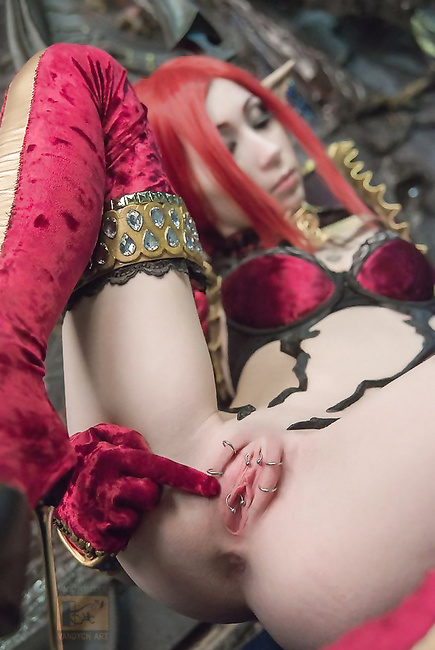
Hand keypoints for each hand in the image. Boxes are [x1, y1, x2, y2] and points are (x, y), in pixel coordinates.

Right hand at [54, 424, 219, 554]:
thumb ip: (137, 444)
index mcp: (116, 458)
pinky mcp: (94, 532)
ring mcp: (100, 509)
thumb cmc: (92, 456)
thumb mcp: (112, 440)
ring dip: (130, 512)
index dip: (188, 479)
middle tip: (127, 486)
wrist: (55, 478)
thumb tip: (163, 450)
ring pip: (136, 517)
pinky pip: (121, 535)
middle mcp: (108, 482)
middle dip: (144, 493)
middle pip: (150, 496)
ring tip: (112, 501)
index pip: (160, 469)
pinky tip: (106, 517)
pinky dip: (118, 528)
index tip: (212, 488)